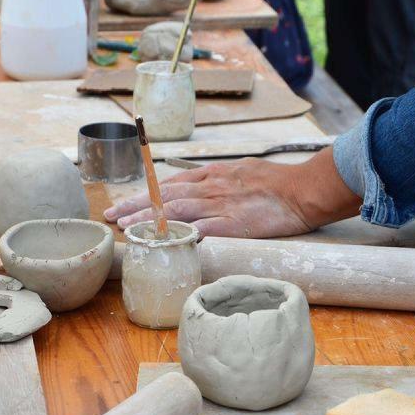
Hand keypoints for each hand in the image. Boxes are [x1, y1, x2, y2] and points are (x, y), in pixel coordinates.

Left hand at [102, 149, 360, 236]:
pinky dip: (180, 234)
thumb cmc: (277, 182)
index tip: (123, 204)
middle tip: (110, 216)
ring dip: (148, 220)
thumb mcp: (241, 172)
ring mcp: (220, 206)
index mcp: (212, 176)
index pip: (169, 185)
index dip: (144, 196)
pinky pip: (202, 229)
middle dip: (134, 206)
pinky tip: (162, 242)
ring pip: (175, 211)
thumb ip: (219, 180)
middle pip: (164, 196)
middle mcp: (210, 188)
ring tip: (126, 228)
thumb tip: (201, 184)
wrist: (303, 190)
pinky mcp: (233, 224)